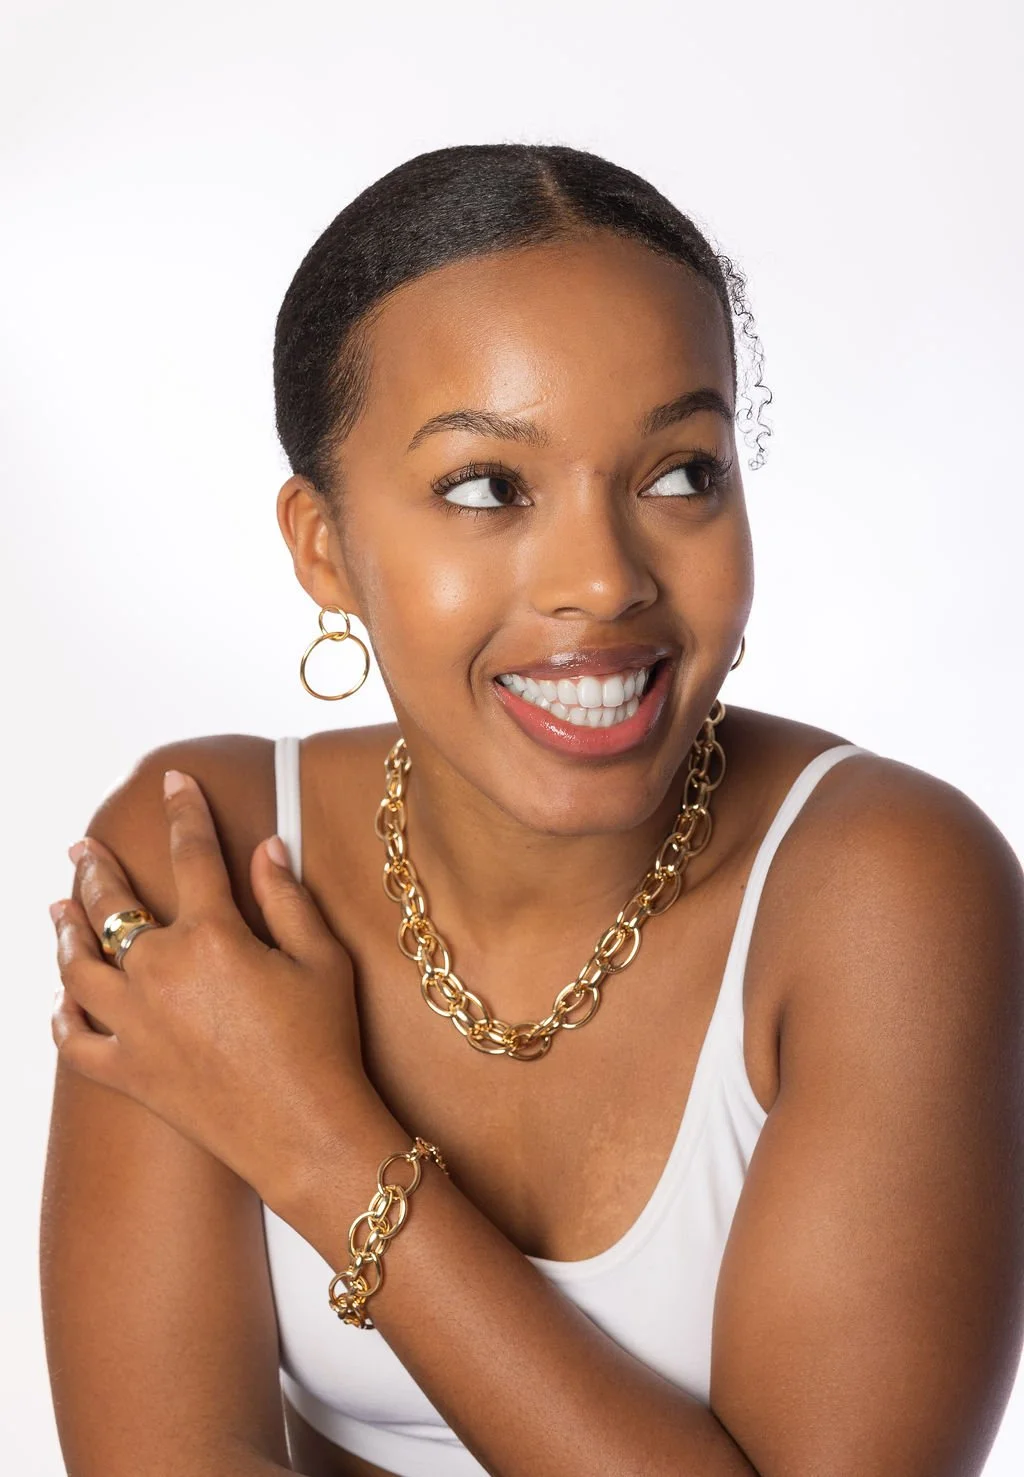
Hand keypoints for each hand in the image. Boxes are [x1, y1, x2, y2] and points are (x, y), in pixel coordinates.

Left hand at [49, 768, 380, 1212]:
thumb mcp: (321, 958)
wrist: (306, 1131)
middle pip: (113, 905)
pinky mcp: (128, 1073)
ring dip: (66, 932)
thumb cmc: (324, 1044)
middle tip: (84, 848)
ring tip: (58, 910)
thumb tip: (267, 847)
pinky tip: (61, 1003)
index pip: (192, 854)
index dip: (184, 811)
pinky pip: (76, 1042)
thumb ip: (287, 896)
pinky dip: (63, 1020)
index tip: (174, 783)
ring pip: (79, 967)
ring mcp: (135, 1025)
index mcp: (211, 936)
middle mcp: (160, 973)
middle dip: (96, 869)